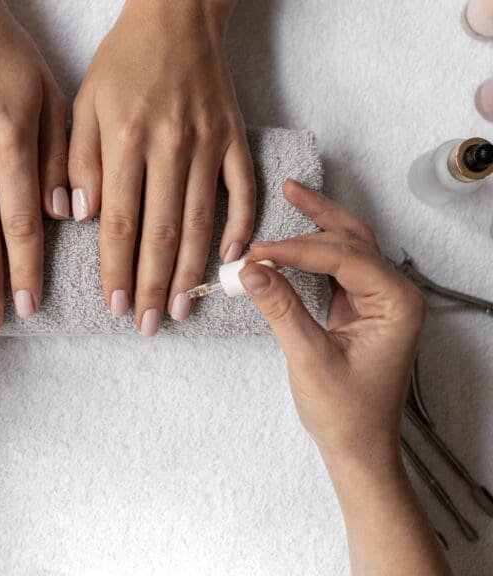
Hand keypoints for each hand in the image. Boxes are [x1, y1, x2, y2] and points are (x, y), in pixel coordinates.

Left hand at [69, 0, 255, 334]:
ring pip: (200, 222)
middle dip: (152, 286)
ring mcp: (209, 146)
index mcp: (127, 142)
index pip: (119, 223)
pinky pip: (243, 190)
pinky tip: (232, 259)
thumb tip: (81, 216)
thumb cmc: (123, 63)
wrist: (177, 17)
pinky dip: (241, 226)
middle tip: (148, 324)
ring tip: (182, 309)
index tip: (114, 306)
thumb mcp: (84, 103)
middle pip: (161, 233)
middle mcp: (171, 149)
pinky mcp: (235, 139)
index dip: (116, 270)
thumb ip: (78, 160)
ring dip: (190, 271)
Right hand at [241, 182, 452, 575]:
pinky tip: (294, 237)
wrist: (358, 446)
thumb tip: (251, 270)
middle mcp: (394, 294)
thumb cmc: (345, 411)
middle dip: (315, 220)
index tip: (257, 251)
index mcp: (396, 303)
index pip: (343, 258)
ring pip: (348, 246)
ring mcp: (378, 300)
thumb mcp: (309, 358)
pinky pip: (337, 267)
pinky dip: (314, 251)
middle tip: (283, 194)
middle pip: (353, 240)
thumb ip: (281, 308)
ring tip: (293, 195)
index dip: (296, 250)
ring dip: (319, 224)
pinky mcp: (359, 307)